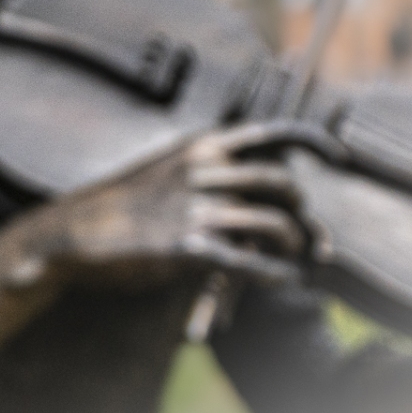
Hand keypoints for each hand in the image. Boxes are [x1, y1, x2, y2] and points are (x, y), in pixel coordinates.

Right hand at [15, 124, 307, 288]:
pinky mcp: (189, 248)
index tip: (338, 156)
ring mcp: (197, 208)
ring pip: (274, 224)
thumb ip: (207, 168)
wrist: (73, 231)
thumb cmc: (121, 203)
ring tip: (294, 258)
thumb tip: (251, 180)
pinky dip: (275, 274)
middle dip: (300, 207)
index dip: (312, 141)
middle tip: (305, 229)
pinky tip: (282, 280)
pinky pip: (251, 262)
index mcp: (200, 146)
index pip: (271, 132)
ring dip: (293, 244)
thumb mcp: (164, 166)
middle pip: (282, 182)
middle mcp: (204, 170)